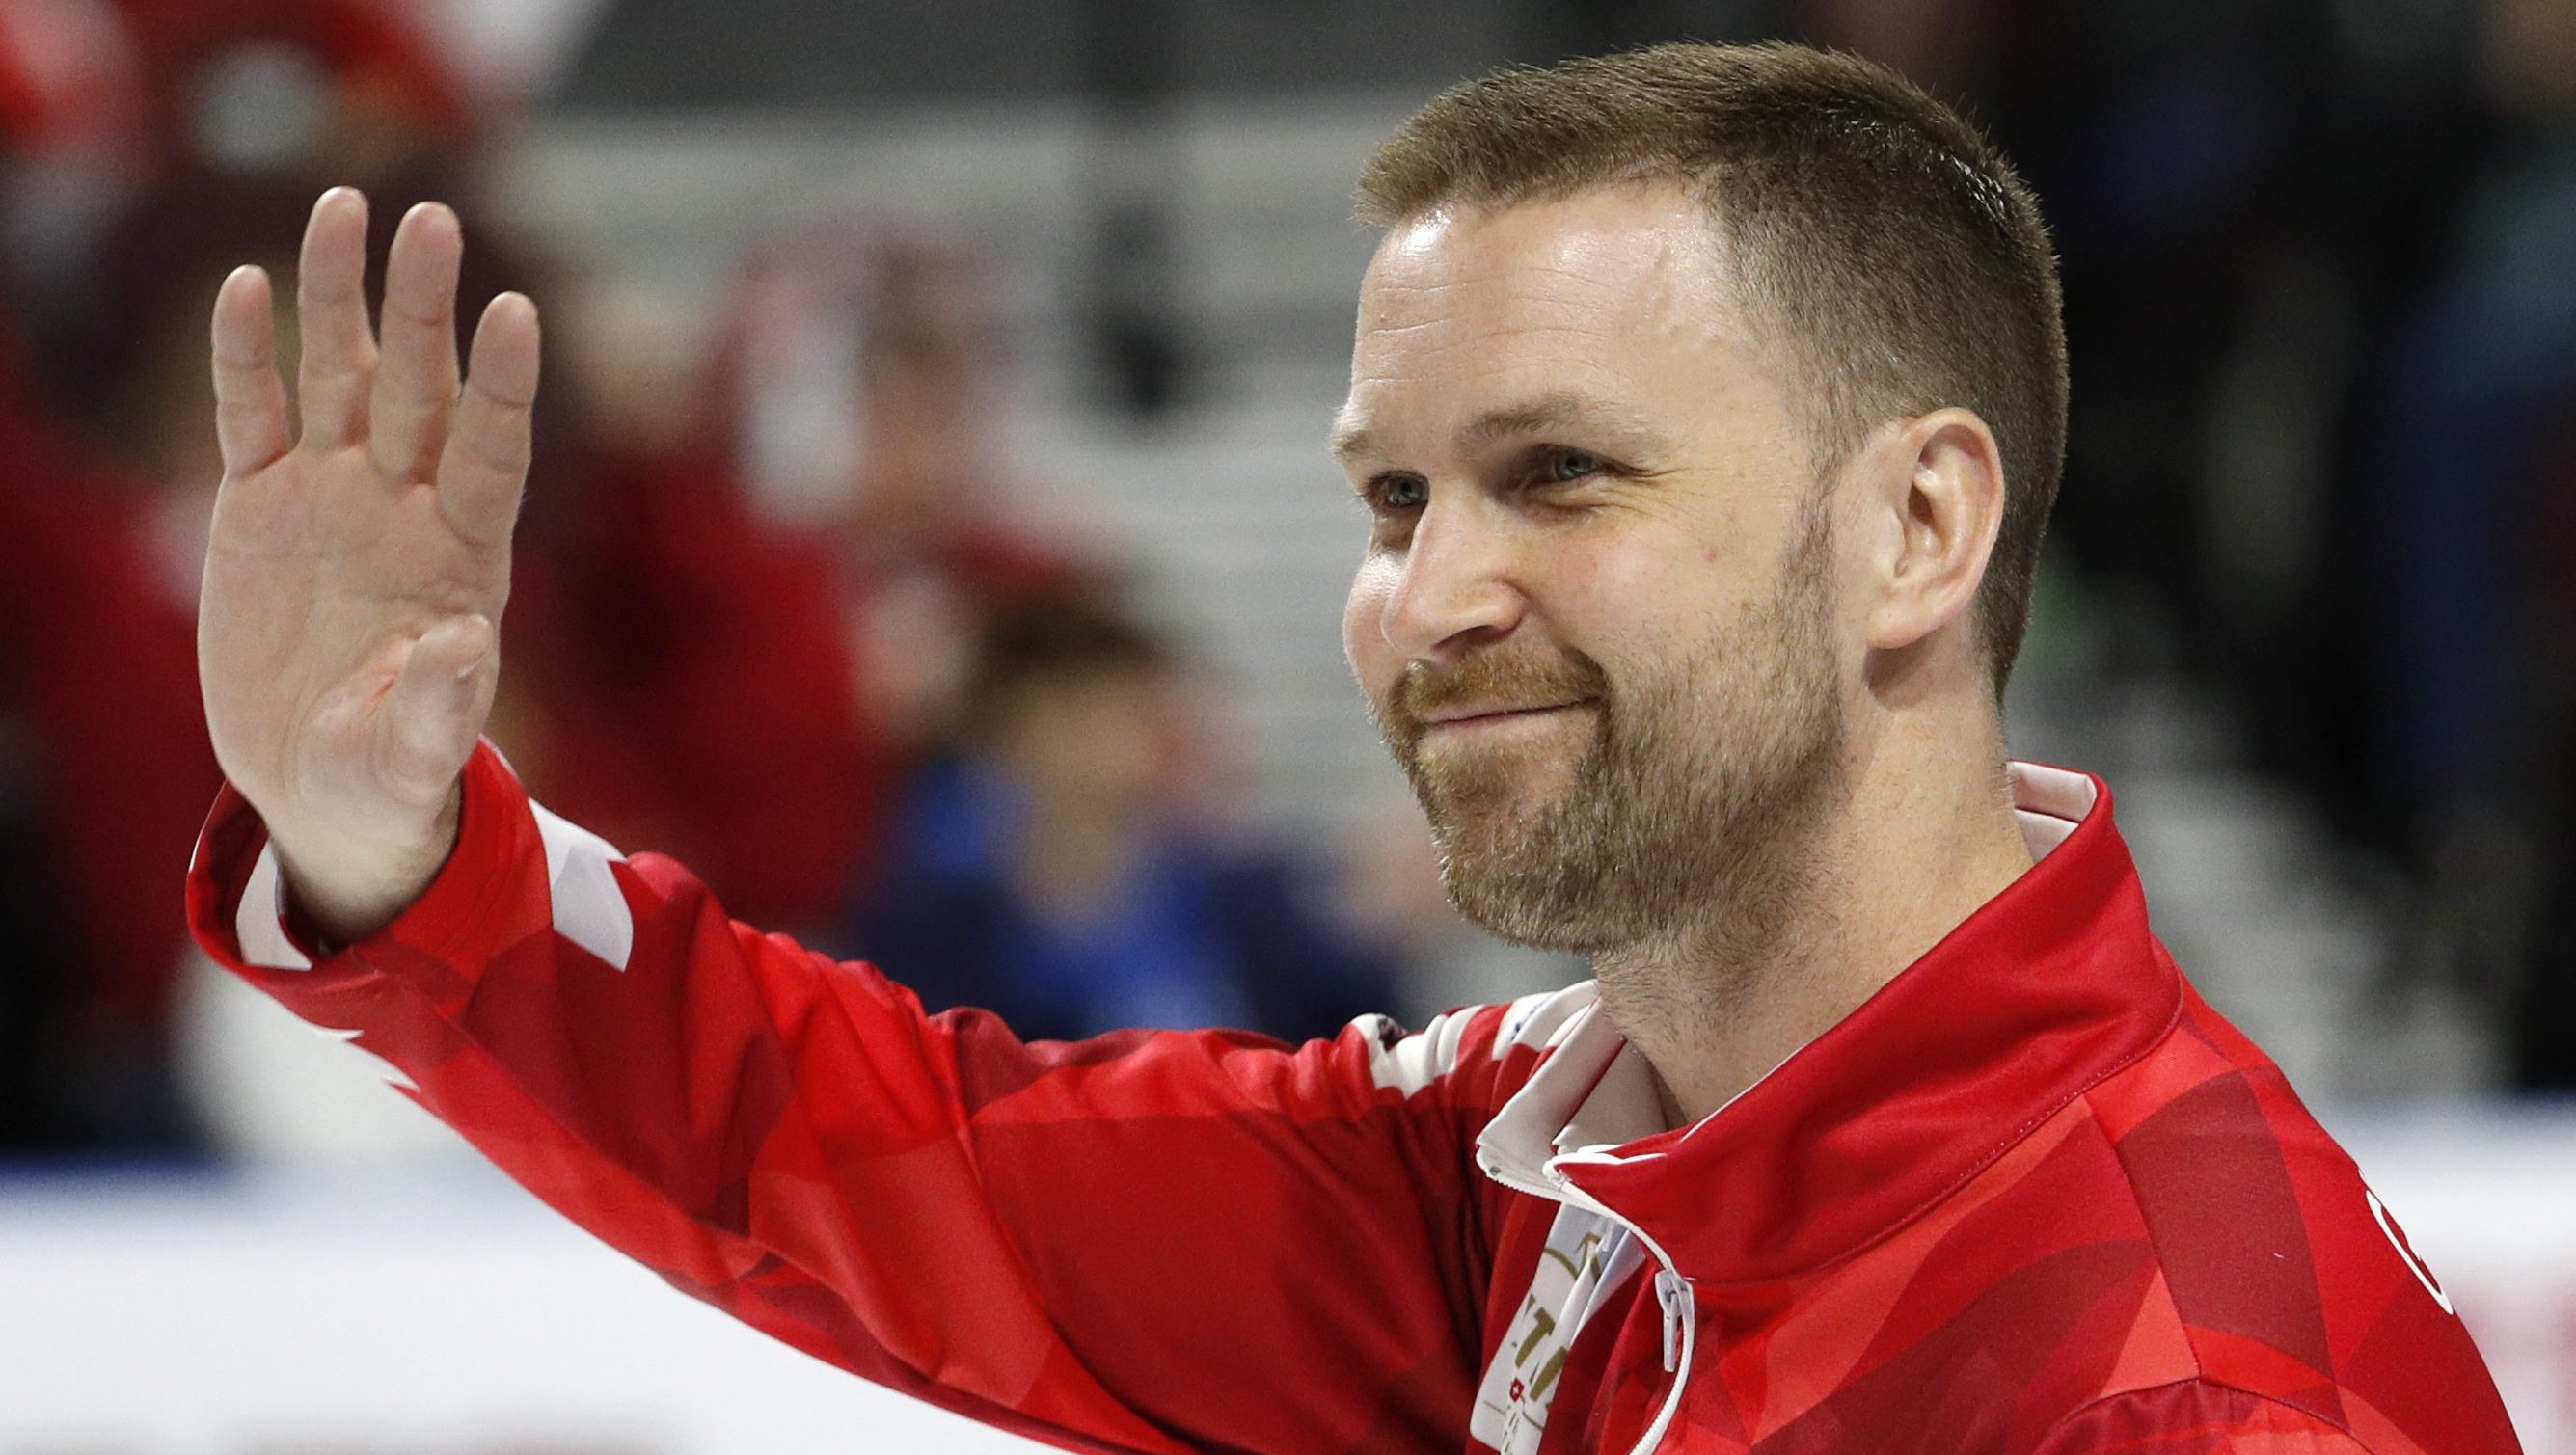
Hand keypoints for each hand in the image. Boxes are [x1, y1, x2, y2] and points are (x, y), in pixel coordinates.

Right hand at [198, 188, 538, 942]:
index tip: (520, 311)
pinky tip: (248, 286)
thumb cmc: (388, 779)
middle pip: (419, 388)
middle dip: (423, 307)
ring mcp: (333, 497)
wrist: (321, 784)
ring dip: (341, 297)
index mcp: (461, 558)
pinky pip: (255, 416)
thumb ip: (439, 707)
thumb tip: (468, 644)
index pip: (491, 452)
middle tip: (432, 217)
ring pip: (340, 376)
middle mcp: (403, 507)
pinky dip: (247, 357)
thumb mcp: (410, 760)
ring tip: (344, 205)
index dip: (504, 386)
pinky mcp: (260, 505)